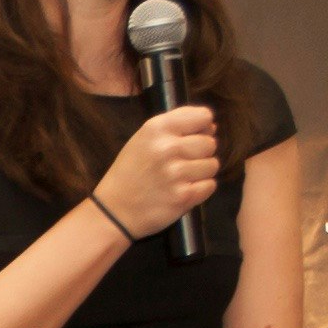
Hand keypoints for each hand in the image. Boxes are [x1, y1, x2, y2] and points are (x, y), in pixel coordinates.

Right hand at [94, 105, 218, 241]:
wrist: (114, 210)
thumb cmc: (131, 171)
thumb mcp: (144, 138)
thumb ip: (176, 126)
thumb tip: (212, 126)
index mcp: (157, 128)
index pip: (203, 117)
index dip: (202, 127)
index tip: (192, 137)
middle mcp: (168, 148)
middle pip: (210, 143)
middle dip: (200, 153)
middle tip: (180, 163)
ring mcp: (176, 173)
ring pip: (212, 165)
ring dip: (201, 172)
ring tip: (180, 178)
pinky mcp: (184, 196)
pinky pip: (210, 185)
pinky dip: (200, 189)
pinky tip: (182, 190)